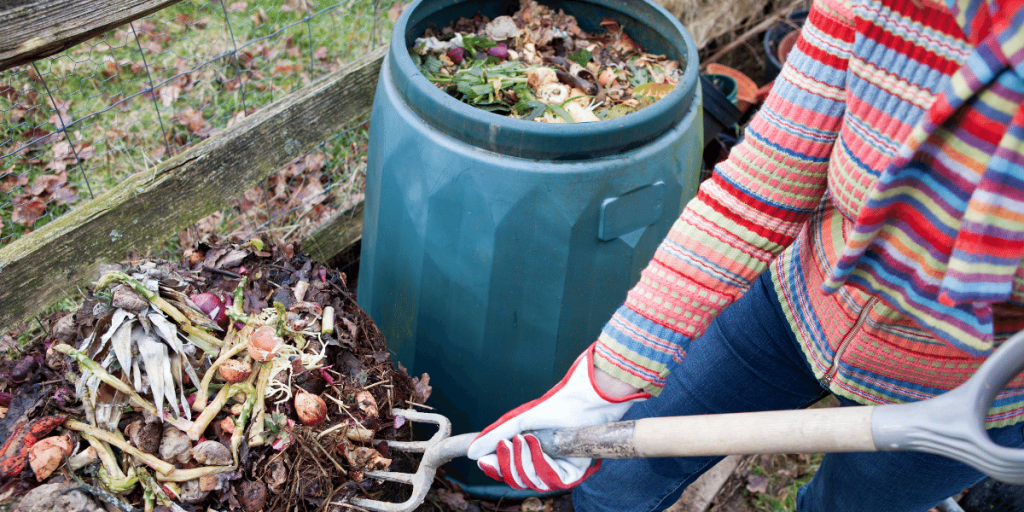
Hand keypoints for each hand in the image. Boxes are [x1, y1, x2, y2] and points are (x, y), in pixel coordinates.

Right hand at [466, 343, 648, 490]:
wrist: (582, 400)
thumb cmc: (554, 407)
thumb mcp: (519, 421)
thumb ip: (494, 436)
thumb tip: (471, 453)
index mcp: (530, 454)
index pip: (508, 472)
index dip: (495, 469)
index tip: (482, 461)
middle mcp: (543, 465)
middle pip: (516, 480)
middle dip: (508, 463)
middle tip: (506, 444)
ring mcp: (558, 470)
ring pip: (532, 482)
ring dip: (524, 461)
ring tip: (526, 439)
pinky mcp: (574, 473)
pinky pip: (551, 480)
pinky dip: (541, 463)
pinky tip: (538, 445)